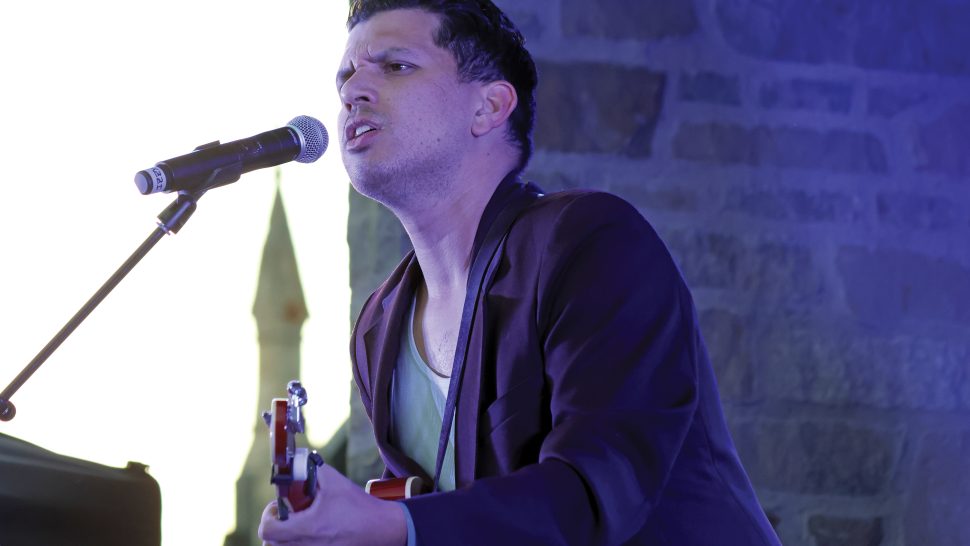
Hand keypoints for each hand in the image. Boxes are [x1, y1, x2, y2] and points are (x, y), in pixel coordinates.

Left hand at [259, 465, 407, 545]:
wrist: (382, 528)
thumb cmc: (360, 507)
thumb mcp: (335, 482)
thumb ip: (313, 470)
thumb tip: (300, 462)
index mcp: (307, 527)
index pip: (267, 531)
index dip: (268, 516)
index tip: (278, 507)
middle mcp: (307, 545)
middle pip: (270, 545)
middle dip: (274, 528)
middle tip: (286, 517)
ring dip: (283, 539)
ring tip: (297, 526)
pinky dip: (296, 544)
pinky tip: (310, 534)